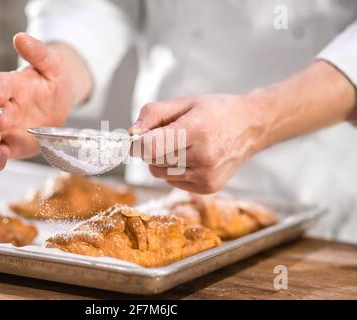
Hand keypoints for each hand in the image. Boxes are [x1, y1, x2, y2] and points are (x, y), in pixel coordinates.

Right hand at [0, 33, 91, 170]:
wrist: (60, 101)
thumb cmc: (54, 79)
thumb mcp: (52, 64)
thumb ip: (38, 52)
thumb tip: (20, 37)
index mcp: (13, 85)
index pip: (1, 83)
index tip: (0, 92)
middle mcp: (5, 106)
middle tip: (2, 119)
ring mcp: (7, 127)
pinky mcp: (13, 144)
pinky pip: (2, 151)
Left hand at [129, 95, 265, 192]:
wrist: (250, 127)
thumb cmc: (215, 112)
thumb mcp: (184, 102)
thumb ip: (153, 113)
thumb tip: (131, 133)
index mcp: (198, 130)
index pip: (151, 147)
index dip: (138, 143)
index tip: (138, 137)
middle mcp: (205, 157)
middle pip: (153, 160)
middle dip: (151, 148)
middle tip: (168, 134)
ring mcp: (207, 176)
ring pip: (159, 173)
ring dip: (161, 160)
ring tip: (182, 145)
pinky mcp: (208, 188)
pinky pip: (171, 181)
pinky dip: (173, 170)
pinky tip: (190, 157)